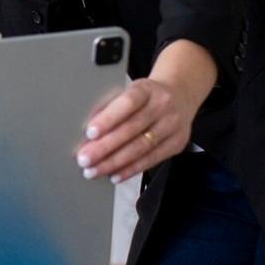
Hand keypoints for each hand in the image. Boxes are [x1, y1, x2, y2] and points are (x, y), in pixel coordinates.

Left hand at [75, 78, 200, 184]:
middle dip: (105, 147)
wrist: (180, 95)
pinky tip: (114, 175)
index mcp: (146, 89)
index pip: (127, 103)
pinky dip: (131, 169)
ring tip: (94, 170)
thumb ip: (109, 108)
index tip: (89, 133)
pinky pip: (152, 160)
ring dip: (114, 162)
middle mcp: (162, 105)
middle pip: (132, 129)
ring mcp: (173, 125)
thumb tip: (87, 134)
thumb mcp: (128, 92)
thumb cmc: (145, 96)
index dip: (108, 118)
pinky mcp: (178, 143)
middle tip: (84, 159)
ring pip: (141, 147)